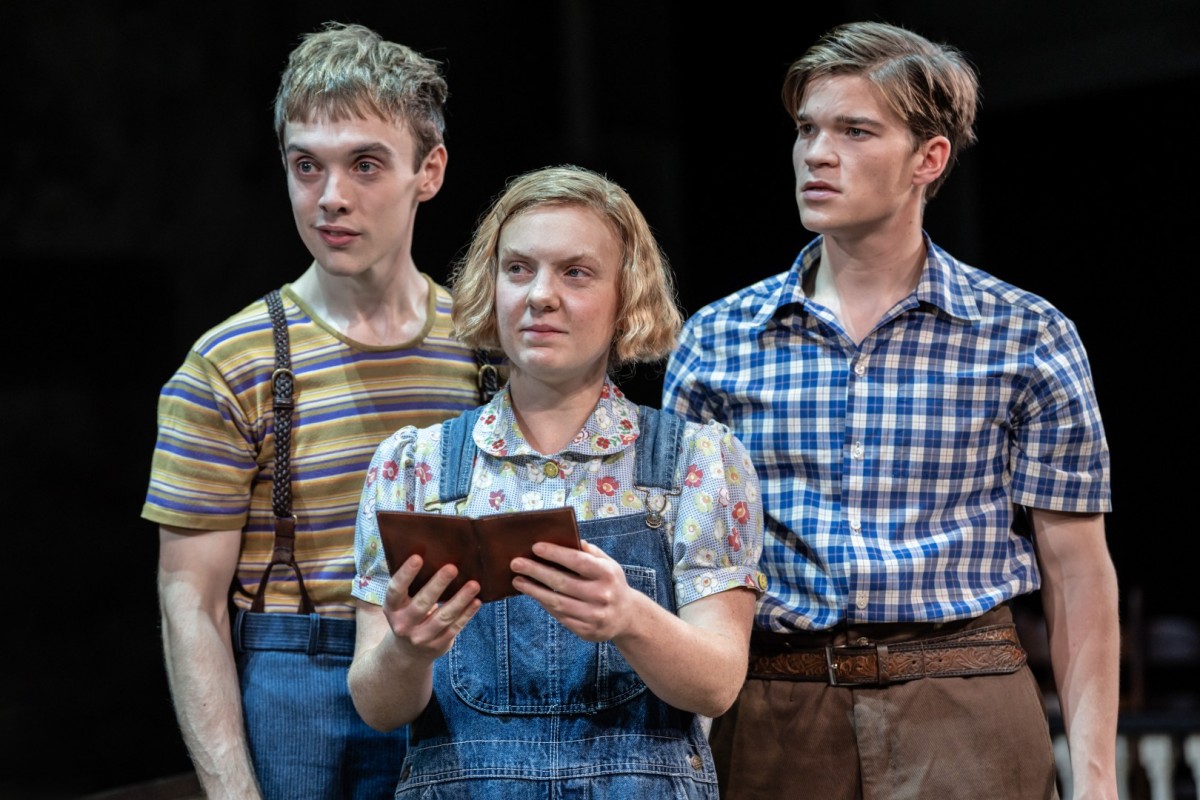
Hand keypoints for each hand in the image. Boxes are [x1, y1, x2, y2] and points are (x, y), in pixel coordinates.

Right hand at [382, 555, 480, 659]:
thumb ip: (412, 585)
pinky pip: (455, 627)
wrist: (408, 652)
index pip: (396, 590)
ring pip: (443, 617)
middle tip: (452, 568)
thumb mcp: (401, 603)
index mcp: (392, 608)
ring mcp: (421, 637)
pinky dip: (467, 614)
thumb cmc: (408, 614)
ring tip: (474, 584)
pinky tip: (476, 601)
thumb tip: (433, 554)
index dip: (406, 574)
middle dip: (438, 585)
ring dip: (460, 600)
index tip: (418, 557)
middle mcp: (404, 624)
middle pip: (422, 604)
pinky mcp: (439, 645)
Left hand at [510, 540, 634, 641]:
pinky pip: (559, 616)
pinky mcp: (586, 631)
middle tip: (516, 563)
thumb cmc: (611, 583)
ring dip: (533, 590)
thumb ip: (589, 552)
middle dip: (536, 571)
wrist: (626, 616)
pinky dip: (544, 604)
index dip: (555, 554)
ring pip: (556, 602)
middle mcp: (602, 595)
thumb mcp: (608, 563)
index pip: (577, 561)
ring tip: (517, 580)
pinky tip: (534, 594)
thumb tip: (565, 537)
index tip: (535, 547)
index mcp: (607, 574)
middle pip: (562, 582)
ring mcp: (594, 615)